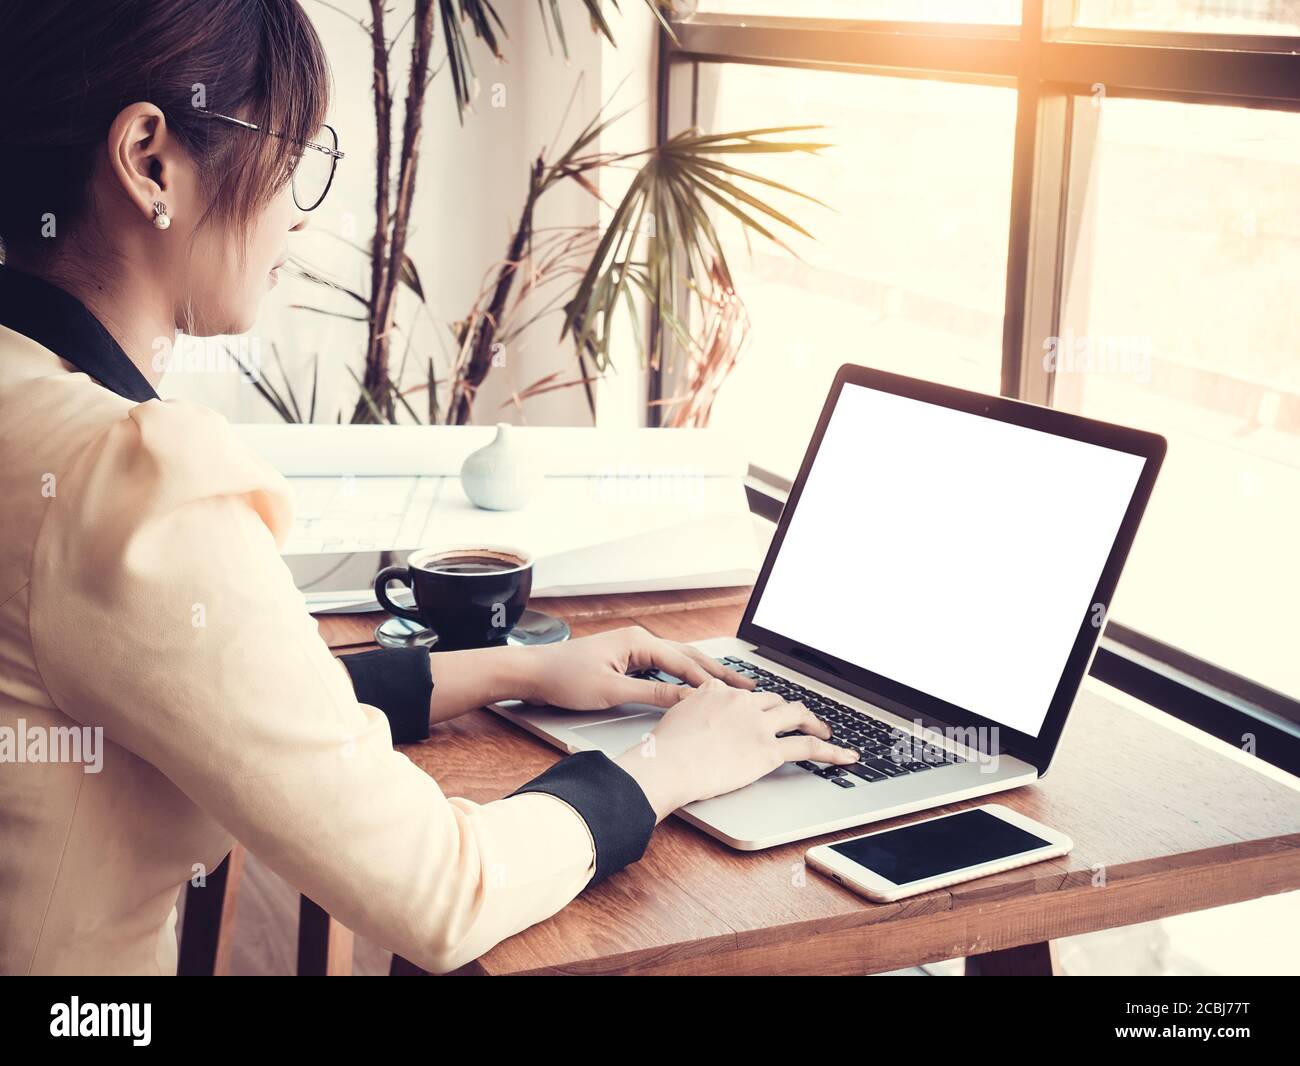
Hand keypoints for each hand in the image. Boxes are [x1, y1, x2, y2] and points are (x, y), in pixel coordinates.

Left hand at [517, 625, 755, 710]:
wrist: (533, 673)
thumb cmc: (565, 678)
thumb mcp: (612, 691)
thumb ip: (653, 696)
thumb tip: (687, 701)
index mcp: (638, 642)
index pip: (684, 663)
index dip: (711, 681)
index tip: (735, 694)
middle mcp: (640, 640)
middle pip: (688, 657)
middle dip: (718, 672)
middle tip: (748, 685)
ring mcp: (634, 648)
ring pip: (678, 661)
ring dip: (704, 674)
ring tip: (731, 685)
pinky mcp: (628, 659)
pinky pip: (664, 667)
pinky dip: (683, 677)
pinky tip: (695, 687)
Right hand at [614, 678, 860, 818]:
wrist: (667, 763)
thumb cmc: (663, 749)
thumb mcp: (675, 717)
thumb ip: (691, 711)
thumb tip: (693, 718)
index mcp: (716, 690)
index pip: (744, 693)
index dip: (758, 704)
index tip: (763, 711)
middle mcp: (741, 702)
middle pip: (775, 700)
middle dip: (790, 709)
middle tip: (799, 719)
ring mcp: (757, 724)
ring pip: (797, 714)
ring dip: (815, 722)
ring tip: (825, 732)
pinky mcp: (768, 750)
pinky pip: (808, 747)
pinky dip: (832, 751)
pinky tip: (844, 757)